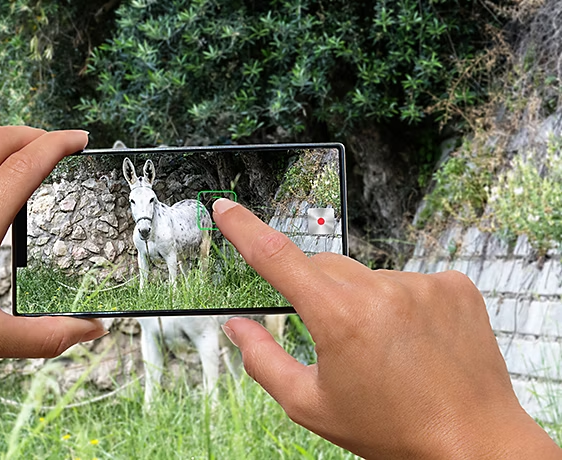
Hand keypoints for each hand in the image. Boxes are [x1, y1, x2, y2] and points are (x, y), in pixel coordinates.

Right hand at [213, 199, 560, 458]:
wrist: (473, 443)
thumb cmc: (393, 430)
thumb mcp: (312, 406)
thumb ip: (263, 361)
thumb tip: (237, 327)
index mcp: (339, 318)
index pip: (276, 257)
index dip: (244, 228)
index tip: (226, 208)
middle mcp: (382, 291)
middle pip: (323, 268)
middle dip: (316, 293)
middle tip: (336, 339)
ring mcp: (423, 284)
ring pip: (367, 277)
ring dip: (363, 302)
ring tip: (386, 349)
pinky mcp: (454, 285)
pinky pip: (408, 280)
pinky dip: (401, 303)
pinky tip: (415, 339)